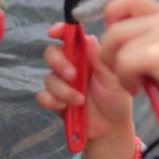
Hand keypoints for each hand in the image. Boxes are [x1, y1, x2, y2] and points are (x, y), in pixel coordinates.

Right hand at [36, 23, 133, 141]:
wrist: (111, 127)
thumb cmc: (116, 99)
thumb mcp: (114, 78)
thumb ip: (101, 59)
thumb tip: (89, 38)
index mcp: (86, 55)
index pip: (70, 37)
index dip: (60, 30)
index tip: (54, 32)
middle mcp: (71, 66)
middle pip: (52, 53)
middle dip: (59, 63)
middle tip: (73, 75)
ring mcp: (61, 83)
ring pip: (48, 77)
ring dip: (63, 89)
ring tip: (80, 100)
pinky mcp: (55, 100)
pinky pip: (43, 96)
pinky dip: (53, 101)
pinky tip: (66, 107)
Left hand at [101, 0, 158, 118]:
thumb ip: (142, 39)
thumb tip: (105, 37)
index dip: (111, 18)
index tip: (115, 45)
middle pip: (115, 27)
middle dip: (109, 54)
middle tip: (124, 73)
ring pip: (116, 43)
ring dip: (117, 70)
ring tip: (135, 83)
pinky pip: (124, 62)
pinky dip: (125, 80)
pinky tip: (140, 89)